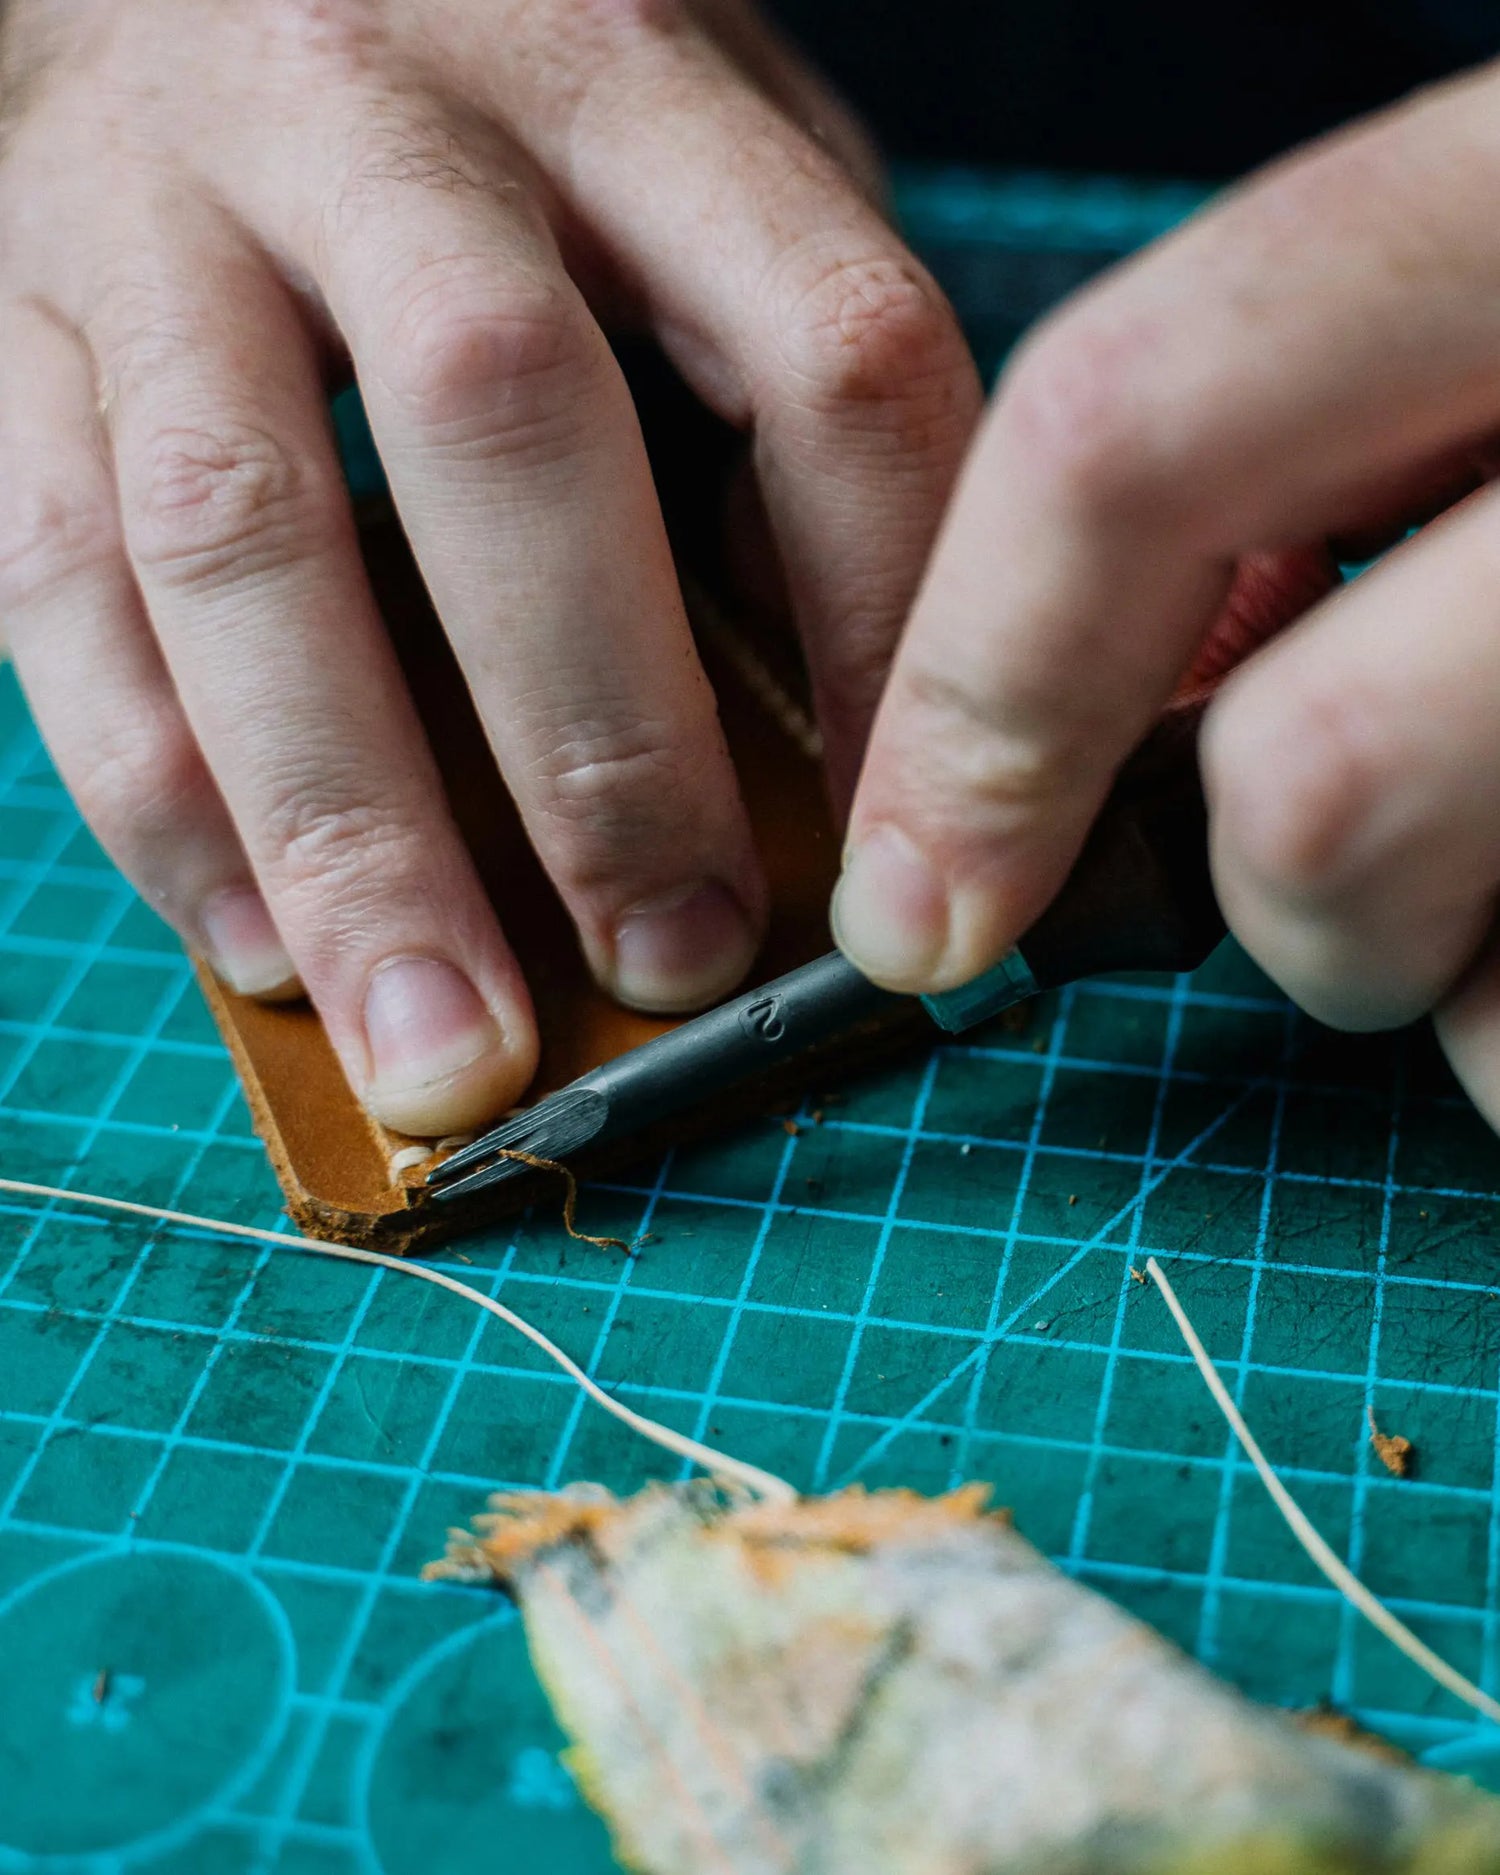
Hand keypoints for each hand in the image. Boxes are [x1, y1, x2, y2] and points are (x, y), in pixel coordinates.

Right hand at [0, 0, 979, 1134]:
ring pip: (240, 537)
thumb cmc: (485, 80)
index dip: (887, 623)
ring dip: (351, 832)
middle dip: (602, 745)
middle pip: (507, 434)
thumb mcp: (683, 142)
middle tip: (676, 962)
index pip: (825, 351)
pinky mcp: (9, 322)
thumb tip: (838, 681)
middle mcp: (380, 113)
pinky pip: (53, 581)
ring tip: (446, 1048)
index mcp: (623, 64)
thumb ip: (771, 360)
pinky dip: (160, 795)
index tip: (909, 840)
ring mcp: (159, 212)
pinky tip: (262, 949)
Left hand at [833, 63, 1499, 1133]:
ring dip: (1478, 977)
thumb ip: (1307, 472)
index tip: (911, 896)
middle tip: (1368, 872)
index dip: (978, 689)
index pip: (1134, 428)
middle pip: (1310, 785)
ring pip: (1480, 990)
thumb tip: (1103, 729)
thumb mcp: (1491, 342)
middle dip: (1288, 896)